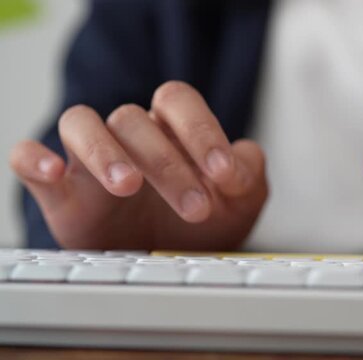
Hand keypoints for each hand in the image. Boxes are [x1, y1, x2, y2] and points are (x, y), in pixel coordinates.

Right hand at [11, 81, 267, 249]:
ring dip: (104, 151)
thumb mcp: (241, 201)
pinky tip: (53, 173)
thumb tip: (236, 162)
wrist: (173, 259)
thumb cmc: (204, 222)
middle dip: (168, 164)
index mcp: (172, 128)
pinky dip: (34, 159)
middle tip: (196, 209)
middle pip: (134, 120)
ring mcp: (91, 160)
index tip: (223, 173)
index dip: (200, 129)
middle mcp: (130, 136)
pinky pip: (27, 158)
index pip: (177, 100)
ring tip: (127, 186)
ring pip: (81, 123)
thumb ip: (248, 173)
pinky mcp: (61, 191)